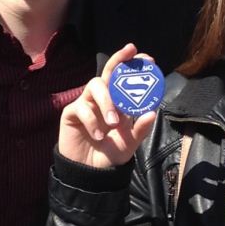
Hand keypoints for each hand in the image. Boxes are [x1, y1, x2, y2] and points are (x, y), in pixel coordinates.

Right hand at [57, 44, 157, 169]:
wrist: (89, 173)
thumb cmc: (109, 156)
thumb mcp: (129, 144)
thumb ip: (140, 129)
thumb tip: (152, 112)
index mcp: (119, 103)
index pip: (126, 79)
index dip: (134, 66)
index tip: (148, 60)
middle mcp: (103, 99)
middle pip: (108, 72)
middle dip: (119, 59)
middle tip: (130, 51)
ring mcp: (87, 104)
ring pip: (95, 86)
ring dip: (107, 101)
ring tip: (114, 123)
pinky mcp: (72, 113)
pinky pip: (82, 107)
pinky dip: (92, 121)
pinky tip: (98, 135)